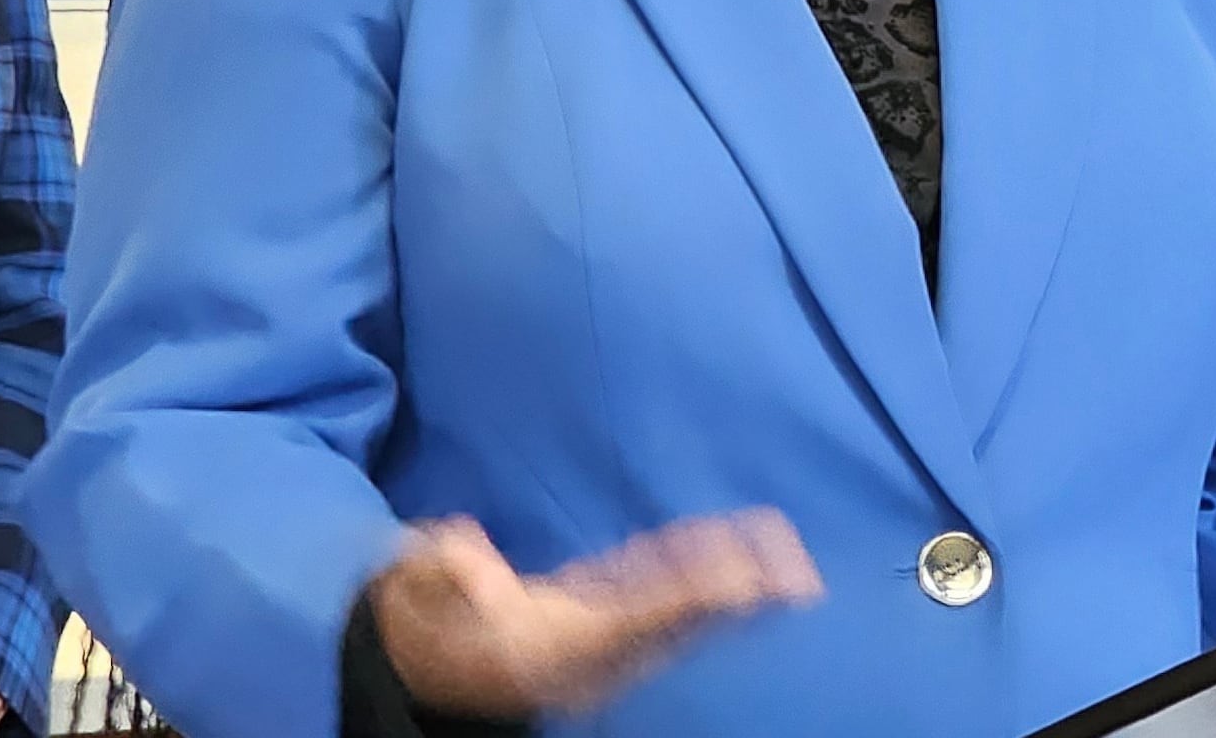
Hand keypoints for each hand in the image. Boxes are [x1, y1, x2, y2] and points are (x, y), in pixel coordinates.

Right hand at [371, 510, 822, 717]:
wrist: (422, 664)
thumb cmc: (422, 623)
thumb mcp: (417, 595)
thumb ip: (445, 568)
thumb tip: (469, 551)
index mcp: (556, 644)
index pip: (635, 621)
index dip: (688, 601)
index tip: (737, 584)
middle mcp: (592, 651)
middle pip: (676, 626)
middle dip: (735, 604)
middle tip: (798, 581)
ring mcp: (600, 638)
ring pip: (677, 613)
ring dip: (729, 589)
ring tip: (785, 565)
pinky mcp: (597, 620)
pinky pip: (658, 600)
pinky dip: (696, 577)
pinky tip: (728, 552)